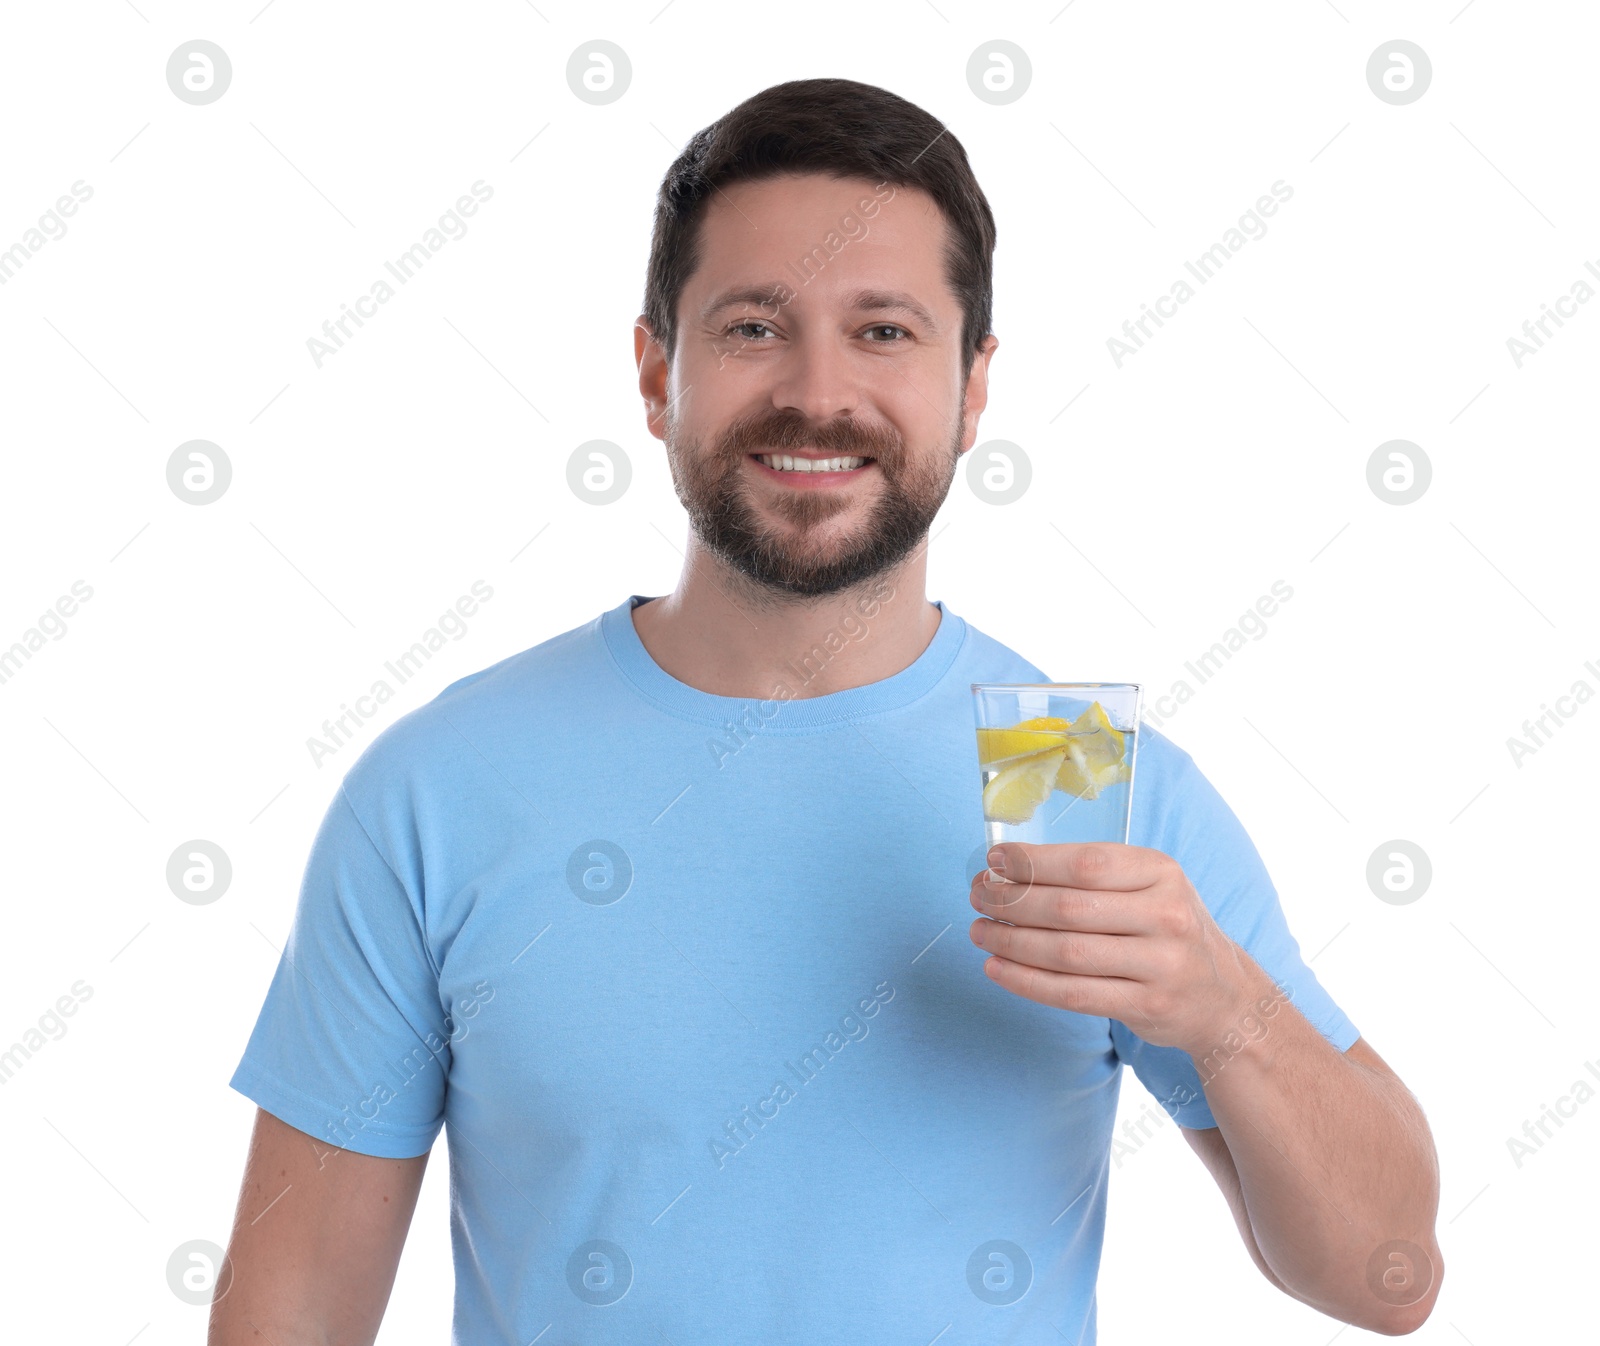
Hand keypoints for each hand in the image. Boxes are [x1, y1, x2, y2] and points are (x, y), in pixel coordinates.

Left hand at [969, 842, 1261, 1054]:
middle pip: (1070, 907)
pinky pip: (1073, 994)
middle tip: (979, 897)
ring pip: (1067, 953)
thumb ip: (1092, 875)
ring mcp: (1162, 964)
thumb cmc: (1166, 929)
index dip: (1033, 862)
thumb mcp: (1149, 886)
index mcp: (1161, 872)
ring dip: (1012, 941)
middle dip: (1013, 902)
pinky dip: (1027, 981)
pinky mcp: (1148, 1006)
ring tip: (980, 931)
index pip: (1087, 862)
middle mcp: (1167, 915)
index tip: (994, 862)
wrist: (1223, 996)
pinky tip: (997, 968)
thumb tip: (1008, 868)